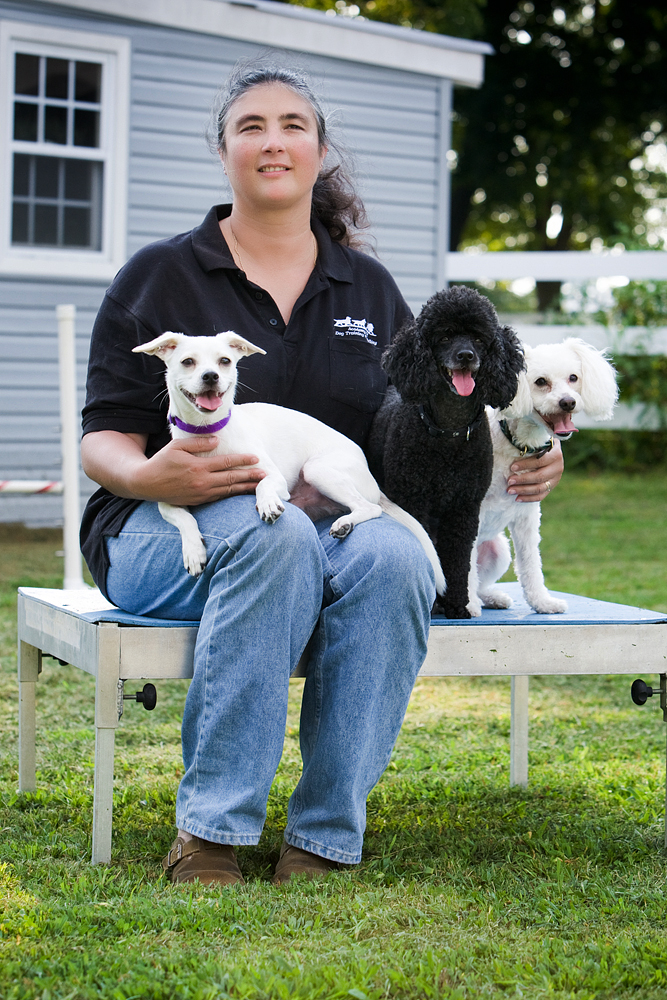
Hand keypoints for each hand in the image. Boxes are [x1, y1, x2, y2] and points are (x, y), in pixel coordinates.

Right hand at [133, 437, 265, 505]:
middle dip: (250, 476)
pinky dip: (232, 494)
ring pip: (228, 490)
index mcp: (198, 467)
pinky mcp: (199, 501)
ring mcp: (201, 493)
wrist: (146, 483)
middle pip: (231, 479)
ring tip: (258, 485)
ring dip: (244, 488)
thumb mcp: (177, 446)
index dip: (242, 460)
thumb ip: (198, 443)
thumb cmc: (162, 461)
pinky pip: (220, 497)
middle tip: (265, 475)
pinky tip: (241, 491)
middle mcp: (202, 482)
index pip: (226, 463)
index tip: (255, 458)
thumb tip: (217, 440)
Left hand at [507, 439, 563, 502]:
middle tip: (509, 481)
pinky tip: (517, 498)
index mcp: (555, 454)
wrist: (551, 452)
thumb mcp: (538, 442)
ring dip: (523, 490)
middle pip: (539, 477)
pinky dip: (528, 498)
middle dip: (522, 480)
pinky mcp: (552, 487)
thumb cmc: (539, 446)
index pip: (539, 461)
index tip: (512, 467)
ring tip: (510, 490)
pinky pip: (541, 496)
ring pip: (539, 488)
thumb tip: (512, 448)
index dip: (525, 465)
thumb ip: (530, 445)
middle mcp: (558, 467)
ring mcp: (556, 479)